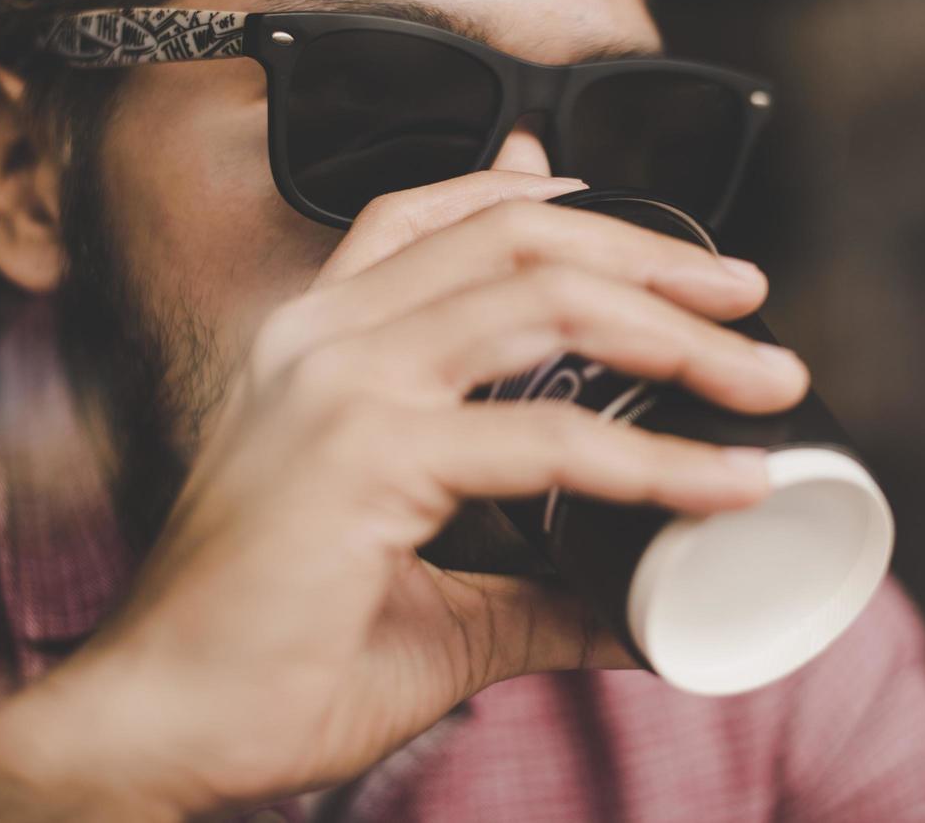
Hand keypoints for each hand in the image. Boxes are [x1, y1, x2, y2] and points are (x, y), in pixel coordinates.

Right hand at [0, 172, 808, 819]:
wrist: (161, 727)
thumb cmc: (280, 656)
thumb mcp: (436, 597)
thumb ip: (536, 584)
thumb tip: (638, 601)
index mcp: (321, 341)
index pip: (438, 216)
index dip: (545, 197)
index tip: (652, 236)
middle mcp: (325, 336)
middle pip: (518, 237)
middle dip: (651, 257)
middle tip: (747, 300)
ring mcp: (340, 384)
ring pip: (541, 298)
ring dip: (674, 333)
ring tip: (764, 376)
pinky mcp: (363, 456)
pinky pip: (544, 435)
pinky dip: (652, 459)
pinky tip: (726, 480)